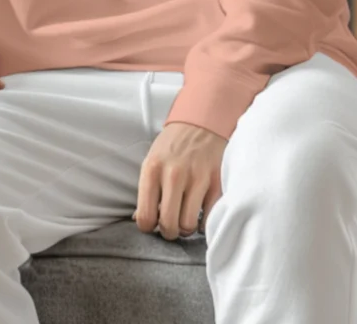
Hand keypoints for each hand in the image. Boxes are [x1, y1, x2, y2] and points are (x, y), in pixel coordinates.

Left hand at [133, 122, 225, 240]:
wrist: (200, 124)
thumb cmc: (172, 146)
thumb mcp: (151, 162)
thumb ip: (146, 191)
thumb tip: (139, 219)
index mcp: (152, 170)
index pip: (145, 216)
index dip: (148, 227)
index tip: (153, 224)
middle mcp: (173, 175)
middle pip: (169, 225)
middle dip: (168, 232)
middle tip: (170, 226)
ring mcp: (197, 179)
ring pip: (189, 225)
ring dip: (187, 227)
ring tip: (185, 217)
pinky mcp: (216, 183)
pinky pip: (209, 218)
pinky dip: (204, 222)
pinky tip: (199, 212)